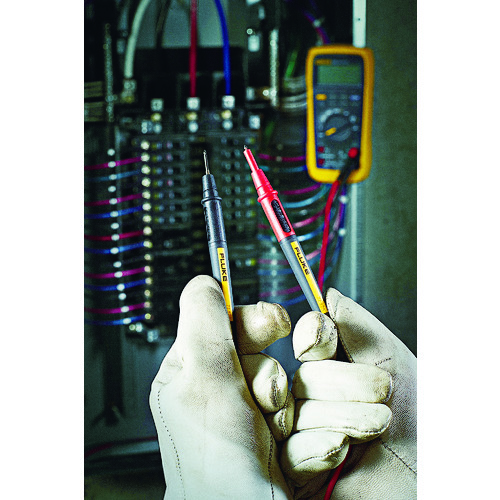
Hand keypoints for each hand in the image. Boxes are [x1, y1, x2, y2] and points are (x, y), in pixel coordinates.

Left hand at [150, 275, 294, 498]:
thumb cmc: (214, 457)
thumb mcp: (203, 375)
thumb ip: (204, 320)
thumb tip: (204, 280)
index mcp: (194, 375)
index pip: (228, 328)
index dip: (256, 321)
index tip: (277, 322)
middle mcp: (221, 396)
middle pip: (265, 359)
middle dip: (271, 380)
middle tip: (265, 401)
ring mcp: (251, 422)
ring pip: (289, 391)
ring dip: (289, 412)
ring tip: (274, 435)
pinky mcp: (279, 444)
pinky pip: (304, 421)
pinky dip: (305, 437)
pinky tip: (290, 453)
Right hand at [281, 288, 416, 498]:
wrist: (432, 471)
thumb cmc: (420, 415)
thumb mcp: (389, 358)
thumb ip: (354, 324)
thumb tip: (326, 294)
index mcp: (328, 369)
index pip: (298, 343)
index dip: (303, 336)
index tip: (315, 343)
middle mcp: (310, 398)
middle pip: (298, 376)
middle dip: (344, 383)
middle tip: (383, 391)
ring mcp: (303, 434)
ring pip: (296, 413)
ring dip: (344, 418)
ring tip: (378, 425)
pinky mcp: (300, 470)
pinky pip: (292, 452)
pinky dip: (320, 446)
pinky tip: (343, 447)